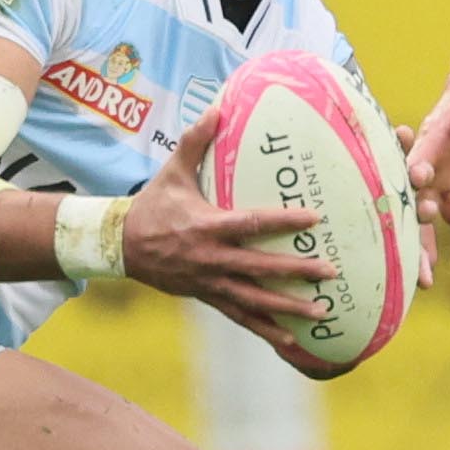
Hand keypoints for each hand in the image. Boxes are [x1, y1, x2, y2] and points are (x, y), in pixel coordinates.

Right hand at [122, 107, 334, 341]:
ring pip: (254, 300)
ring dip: (288, 309)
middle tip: (329, 272)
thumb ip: (196, 141)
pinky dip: (265, 330)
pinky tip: (290, 341)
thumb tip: (218, 108)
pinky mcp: (207, 297)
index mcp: (206, 226)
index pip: (251, 224)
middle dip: (296, 271)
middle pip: (260, 268)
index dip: (283, 221)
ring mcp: (209, 282)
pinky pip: (240, 317)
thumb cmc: (153, 206)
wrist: (120, 247)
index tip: (314, 218)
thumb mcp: (172, 171)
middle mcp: (211, 259)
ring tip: (321, 314)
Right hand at [394, 122, 449, 287]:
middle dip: (412, 232)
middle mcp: (427, 159)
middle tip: (417, 263)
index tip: (417, 185)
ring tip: (426, 282)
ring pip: (425, 215)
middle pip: (413, 198)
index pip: (420, 155)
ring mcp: (436, 174)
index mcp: (431, 136)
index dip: (417, 170)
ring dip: (424, 247)